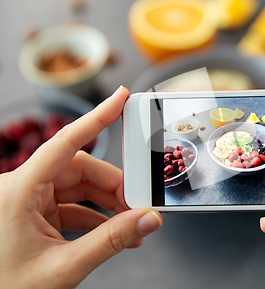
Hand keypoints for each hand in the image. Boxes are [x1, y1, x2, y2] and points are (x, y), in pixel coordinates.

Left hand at [0, 86, 161, 288]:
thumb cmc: (5, 288)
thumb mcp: (64, 266)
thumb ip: (112, 240)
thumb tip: (148, 220)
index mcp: (19, 191)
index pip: (65, 142)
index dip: (97, 117)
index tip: (120, 98)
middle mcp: (21, 188)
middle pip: (80, 169)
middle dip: (114, 186)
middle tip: (140, 204)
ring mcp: (27, 201)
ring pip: (78, 187)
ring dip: (108, 204)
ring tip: (131, 224)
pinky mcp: (33, 214)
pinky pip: (72, 205)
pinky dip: (95, 217)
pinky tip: (115, 232)